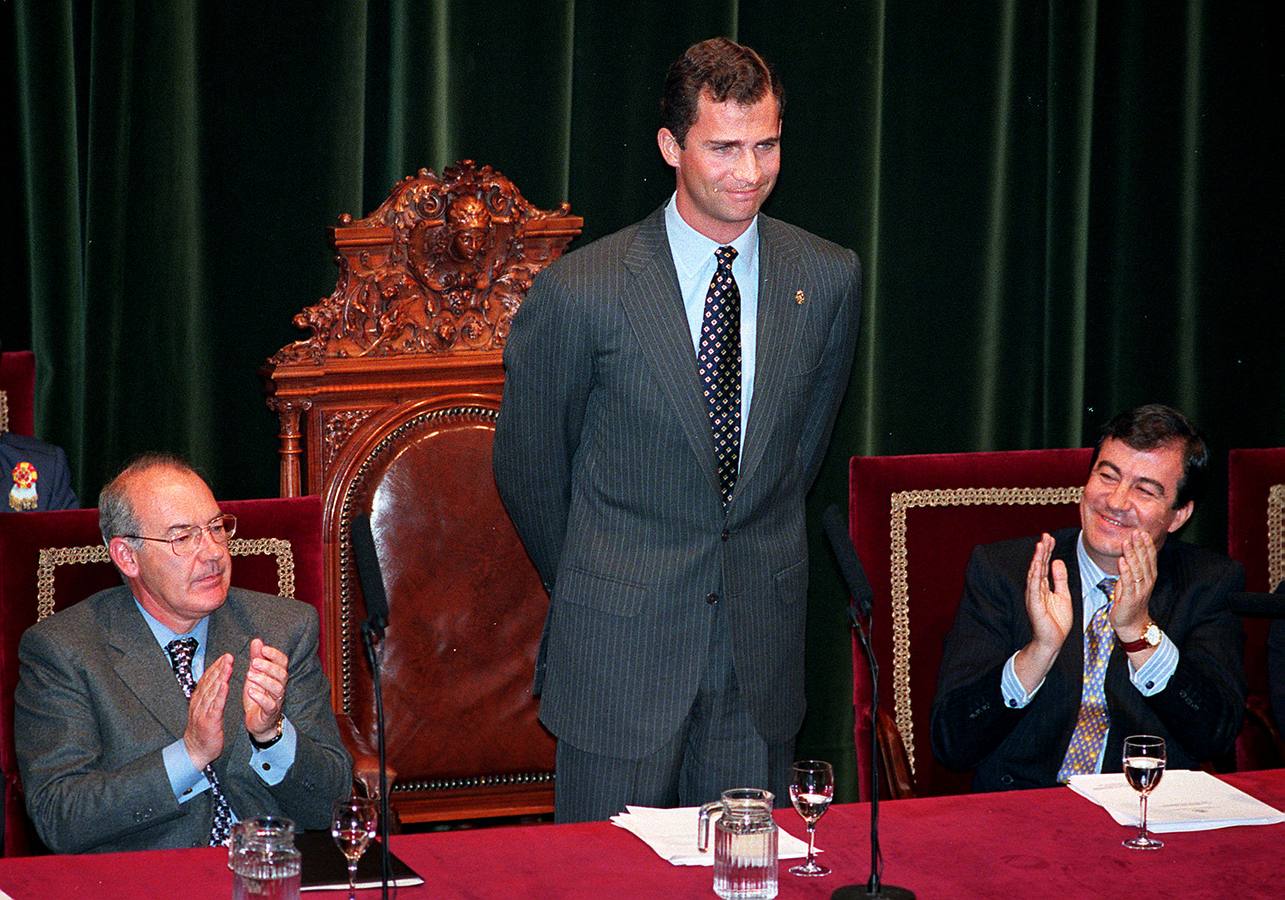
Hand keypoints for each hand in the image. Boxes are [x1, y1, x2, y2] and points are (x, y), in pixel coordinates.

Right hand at [184, 653, 231, 769]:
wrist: (195, 751)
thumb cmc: (202, 731)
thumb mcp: (204, 711)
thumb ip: (209, 697)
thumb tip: (215, 683)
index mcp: (198, 700)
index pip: (207, 680)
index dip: (216, 667)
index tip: (225, 657)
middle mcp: (199, 704)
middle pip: (209, 682)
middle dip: (219, 668)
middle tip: (228, 656)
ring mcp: (203, 712)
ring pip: (212, 691)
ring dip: (220, 677)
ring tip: (228, 665)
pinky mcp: (209, 721)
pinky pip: (215, 705)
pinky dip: (220, 694)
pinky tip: (225, 685)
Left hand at [243, 638, 288, 741]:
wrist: (258, 721)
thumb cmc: (258, 696)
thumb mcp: (254, 675)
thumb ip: (256, 658)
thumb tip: (257, 641)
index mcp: (277, 676)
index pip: (282, 662)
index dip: (275, 655)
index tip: (263, 649)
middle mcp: (280, 687)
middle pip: (282, 674)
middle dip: (269, 667)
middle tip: (254, 662)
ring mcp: (276, 700)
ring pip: (277, 688)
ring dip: (264, 680)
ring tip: (250, 675)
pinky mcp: (270, 713)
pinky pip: (270, 704)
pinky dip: (261, 697)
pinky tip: (251, 691)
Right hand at [1014, 533, 1073, 691]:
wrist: (1052, 641)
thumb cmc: (1057, 621)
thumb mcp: (1063, 595)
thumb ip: (1060, 579)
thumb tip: (1057, 561)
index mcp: (1043, 586)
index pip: (1044, 565)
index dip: (1047, 551)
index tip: (1050, 537)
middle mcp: (1036, 588)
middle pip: (1038, 565)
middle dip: (1042, 550)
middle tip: (1046, 535)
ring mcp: (1033, 595)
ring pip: (1034, 573)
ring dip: (1037, 558)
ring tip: (1041, 545)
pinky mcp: (1034, 604)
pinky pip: (1034, 587)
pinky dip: (1035, 575)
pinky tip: (1037, 564)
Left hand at [1111, 530, 1156, 635]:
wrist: (1132, 623)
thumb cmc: (1130, 600)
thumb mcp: (1132, 580)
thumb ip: (1132, 567)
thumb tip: (1128, 551)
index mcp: (1149, 576)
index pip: (1150, 557)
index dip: (1147, 544)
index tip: (1142, 531)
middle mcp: (1147, 581)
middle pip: (1145, 560)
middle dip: (1140, 545)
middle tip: (1136, 532)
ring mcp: (1140, 590)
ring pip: (1137, 569)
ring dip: (1132, 555)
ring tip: (1127, 542)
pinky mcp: (1131, 597)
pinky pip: (1129, 582)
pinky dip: (1125, 571)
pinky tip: (1122, 561)